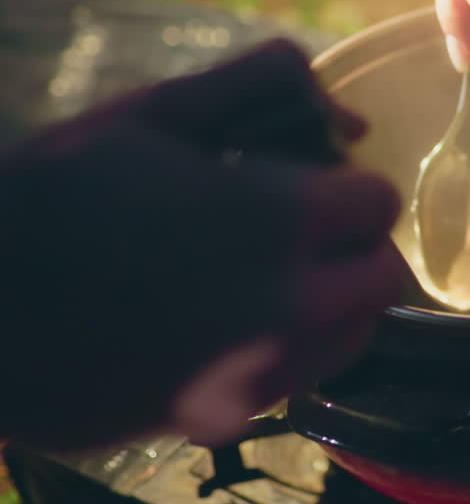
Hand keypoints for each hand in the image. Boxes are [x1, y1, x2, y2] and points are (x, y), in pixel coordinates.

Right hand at [0, 40, 403, 448]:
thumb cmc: (52, 194)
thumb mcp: (152, 114)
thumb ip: (261, 88)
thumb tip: (352, 118)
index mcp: (277, 219)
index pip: (378, 203)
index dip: (346, 186)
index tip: (308, 183)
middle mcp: (288, 304)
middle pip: (382, 276)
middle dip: (353, 246)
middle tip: (296, 230)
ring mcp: (261, 370)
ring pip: (354, 334)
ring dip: (334, 299)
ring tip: (266, 273)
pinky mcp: (227, 415)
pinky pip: (302, 377)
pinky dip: (293, 346)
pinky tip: (230, 318)